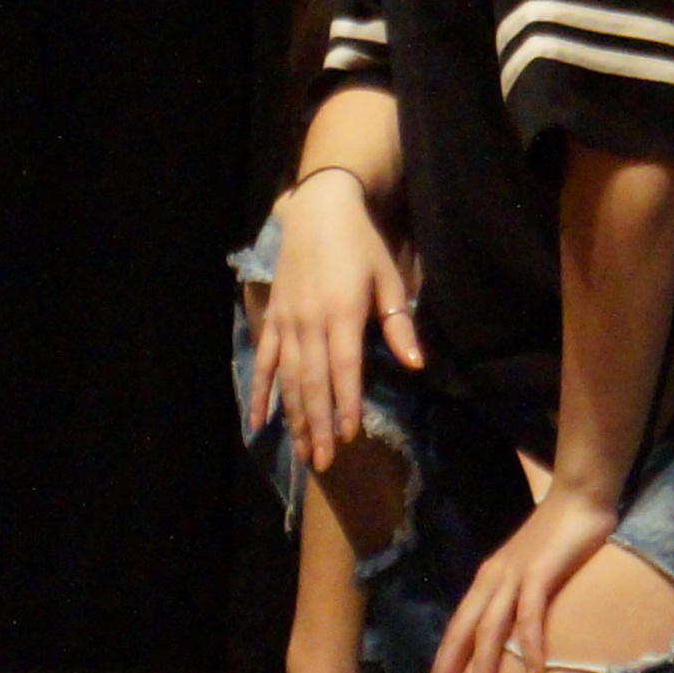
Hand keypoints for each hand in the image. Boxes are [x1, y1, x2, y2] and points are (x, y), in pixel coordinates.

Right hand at [250, 172, 418, 472]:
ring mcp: (287, 322)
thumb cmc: (361, 245)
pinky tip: (258, 421)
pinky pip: (264, 361)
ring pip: (288, 378)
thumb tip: (415, 364)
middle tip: (322, 461)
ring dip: (294, 416)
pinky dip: (260, 392)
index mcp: (342, 312)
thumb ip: (398, 324)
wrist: (318, 211)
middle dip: (318, 424)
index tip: (349, 436)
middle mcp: (310, 322)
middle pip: (313, 382)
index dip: (345, 404)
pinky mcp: (273, 318)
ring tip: (301, 451)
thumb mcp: (388, 278)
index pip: (344, 369)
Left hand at [424, 480, 620, 672]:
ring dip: (483, 672)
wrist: (579, 495)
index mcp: (485, 583)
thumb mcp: (527, 572)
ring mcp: (513, 576)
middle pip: (460, 635)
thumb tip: (513, 635)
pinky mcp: (539, 573)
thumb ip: (516, 599)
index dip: (441, 667)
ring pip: (489, 632)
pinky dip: (530, 650)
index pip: (455, 631)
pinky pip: (530, 619)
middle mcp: (491, 581)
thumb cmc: (557, 536)